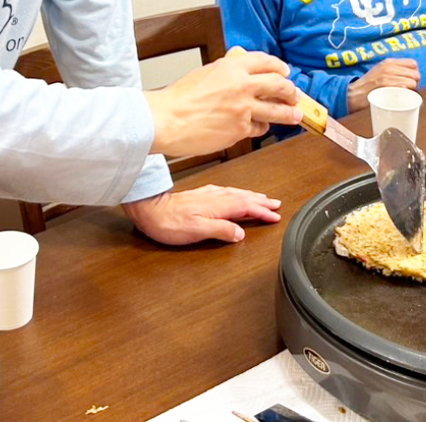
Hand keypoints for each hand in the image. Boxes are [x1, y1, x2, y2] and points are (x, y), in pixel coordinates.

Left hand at [124, 185, 281, 244]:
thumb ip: (221, 231)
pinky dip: (237, 194)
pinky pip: (226, 192)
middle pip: (244, 197)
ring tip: (262, 199)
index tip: (275, 217)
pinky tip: (235, 194)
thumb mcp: (196, 231)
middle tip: (276, 205)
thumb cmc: (169, 223)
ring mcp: (207, 195)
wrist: (148, 209)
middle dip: (261, 202)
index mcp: (217, 205)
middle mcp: (214, 197)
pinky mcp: (200, 195)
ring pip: (235, 193)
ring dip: (251, 196)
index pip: (246, 207)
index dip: (262, 212)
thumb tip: (240, 233)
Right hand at [144, 47, 299, 157]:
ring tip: (296, 115)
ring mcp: (244, 108)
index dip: (280, 68)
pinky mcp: (241, 129)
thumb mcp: (206, 72)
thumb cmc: (180, 98)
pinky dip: (261, 128)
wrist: (167, 119)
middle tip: (295, 95)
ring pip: (277, 110)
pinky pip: (259, 128)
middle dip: (291, 91)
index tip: (285, 73)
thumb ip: (227, 68)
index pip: (266, 62)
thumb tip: (240, 59)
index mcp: (233, 66)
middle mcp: (242, 85)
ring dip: (290, 113)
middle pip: (279, 85)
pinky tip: (259, 127)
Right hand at [346, 58, 421, 113]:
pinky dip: (406, 94)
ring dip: (412, 89)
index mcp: (389, 62)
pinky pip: (406, 89)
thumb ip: (394, 69)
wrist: (355, 93)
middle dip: (415, 82)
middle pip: (416, 74)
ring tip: (404, 93)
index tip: (410, 79)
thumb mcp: (380, 70)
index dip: (414, 72)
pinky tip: (400, 96)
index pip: (413, 63)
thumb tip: (410, 74)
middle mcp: (389, 67)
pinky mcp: (388, 87)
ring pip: (413, 82)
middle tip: (408, 88)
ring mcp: (388, 77)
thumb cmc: (368, 84)